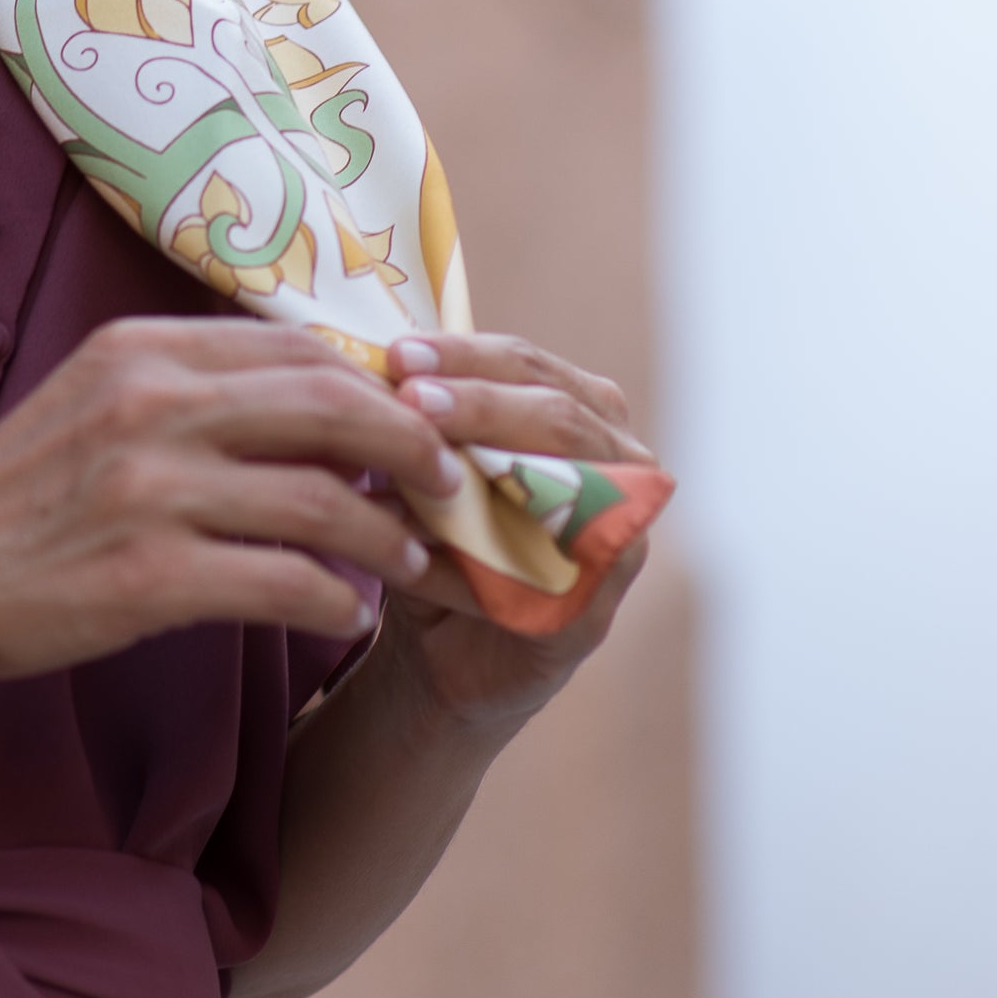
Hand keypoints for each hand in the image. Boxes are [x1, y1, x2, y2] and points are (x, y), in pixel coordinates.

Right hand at [0, 316, 469, 681]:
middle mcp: (150, 405)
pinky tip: (348, 614)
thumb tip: (310, 405)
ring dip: (387, 534)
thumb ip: (186, 390)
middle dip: (412, 445)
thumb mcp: (90, 400)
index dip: (376, 384)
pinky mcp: (145, 578)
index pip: (297, 348)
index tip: (413, 422)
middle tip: (448, 482)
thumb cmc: (6, 495)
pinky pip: (284, 584)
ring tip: (412, 559)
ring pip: (322, 498)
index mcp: (140, 349)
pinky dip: (336, 600)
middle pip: (332, 405)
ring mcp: (148, 491)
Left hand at [373, 333, 653, 735]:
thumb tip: (372, 366)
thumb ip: (424, 416)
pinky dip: (464, 566)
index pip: (529, 366)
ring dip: (477, 478)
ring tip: (407, 467)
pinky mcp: (594, 611)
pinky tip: (409, 555)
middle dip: (479, 403)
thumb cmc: (445, 533)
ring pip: (556, 492)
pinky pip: (533, 577)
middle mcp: (624, 467)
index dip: (466, 355)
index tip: (399, 353)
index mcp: (586, 411)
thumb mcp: (434, 462)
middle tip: (409, 397)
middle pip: (557, 417)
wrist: (447, 645)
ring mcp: (620, 540)